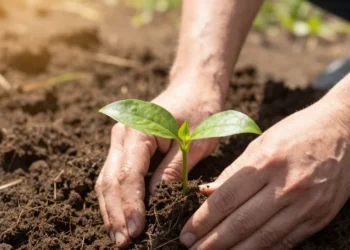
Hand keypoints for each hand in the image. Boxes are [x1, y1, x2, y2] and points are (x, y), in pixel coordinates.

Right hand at [95, 77, 223, 246]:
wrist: (195, 87)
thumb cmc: (200, 111)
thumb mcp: (194, 143)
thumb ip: (174, 171)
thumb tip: (157, 200)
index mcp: (138, 130)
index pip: (128, 175)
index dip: (130, 206)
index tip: (135, 231)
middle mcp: (122, 134)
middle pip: (110, 180)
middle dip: (116, 213)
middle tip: (122, 243)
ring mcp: (121, 139)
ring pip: (107, 179)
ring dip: (112, 209)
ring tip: (118, 236)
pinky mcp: (126, 146)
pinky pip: (115, 174)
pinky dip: (117, 197)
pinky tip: (121, 215)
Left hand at [180, 97, 349, 248]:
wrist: (344, 131)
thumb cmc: (297, 133)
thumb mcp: (262, 143)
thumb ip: (234, 170)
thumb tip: (206, 192)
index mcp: (265, 163)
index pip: (226, 199)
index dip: (203, 220)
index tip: (187, 232)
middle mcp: (285, 186)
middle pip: (241, 222)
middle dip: (212, 242)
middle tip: (191, 249)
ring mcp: (304, 204)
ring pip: (263, 237)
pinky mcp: (318, 216)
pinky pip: (286, 241)